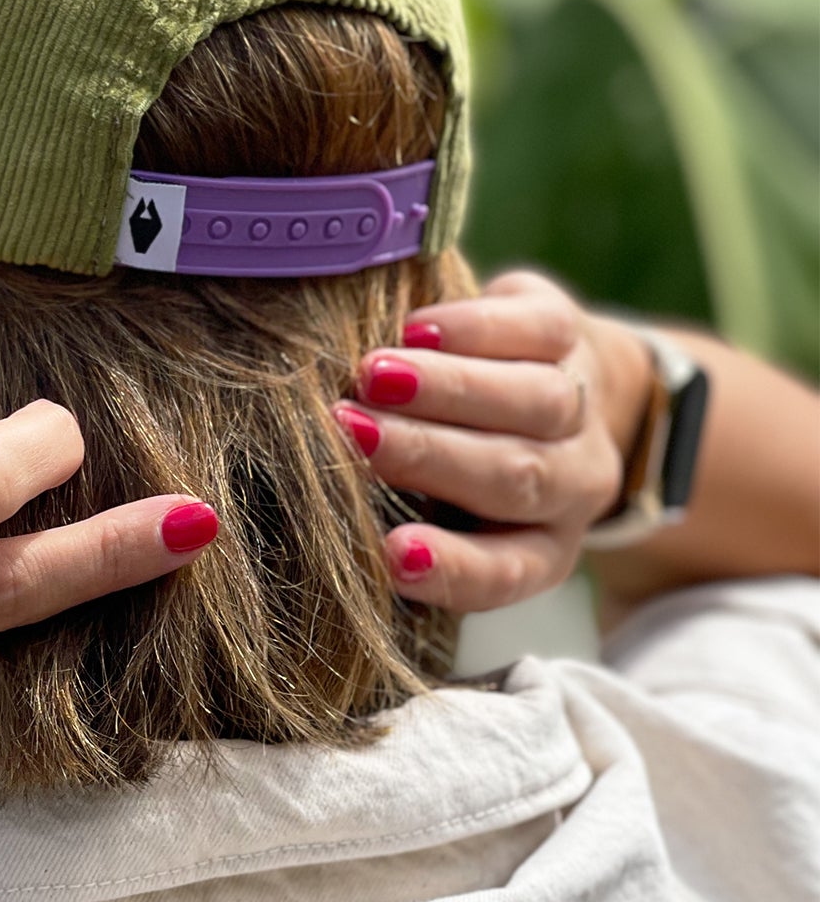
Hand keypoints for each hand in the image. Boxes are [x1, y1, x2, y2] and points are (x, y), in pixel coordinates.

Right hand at [333, 269, 650, 611]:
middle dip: (428, 453)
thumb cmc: (457, 461)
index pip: (503, 573)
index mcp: (535, 549)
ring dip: (448, 387)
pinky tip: (419, 331)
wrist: (552, 381)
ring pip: (537, 402)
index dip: (451, 567)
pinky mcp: (573, 335)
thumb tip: (320, 509)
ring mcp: (580, 410)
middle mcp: (570, 488)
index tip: (391, 552)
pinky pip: (545, 330)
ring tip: (372, 375)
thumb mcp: (430, 513)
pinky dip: (478, 329)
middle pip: (515, 476)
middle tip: (351, 430)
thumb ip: (391, 517)